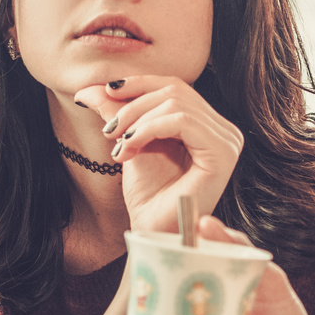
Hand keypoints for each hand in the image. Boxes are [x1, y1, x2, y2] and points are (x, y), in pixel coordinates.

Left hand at [75, 77, 242, 233]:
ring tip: (118, 145)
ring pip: (176, 103)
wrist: (152, 230)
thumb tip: (85, 87)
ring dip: (137, 120)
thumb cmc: (148, 194)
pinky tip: (129, 148)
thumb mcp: (130, 140)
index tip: (106, 94)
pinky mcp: (222, 154)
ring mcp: (228, 142)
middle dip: (134, 106)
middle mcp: (225, 131)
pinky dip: (148, 129)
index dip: (139, 84)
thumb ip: (115, 111)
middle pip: (175, 91)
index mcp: (210, 125)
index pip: (176, 87)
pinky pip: (182, 121)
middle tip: (109, 131)